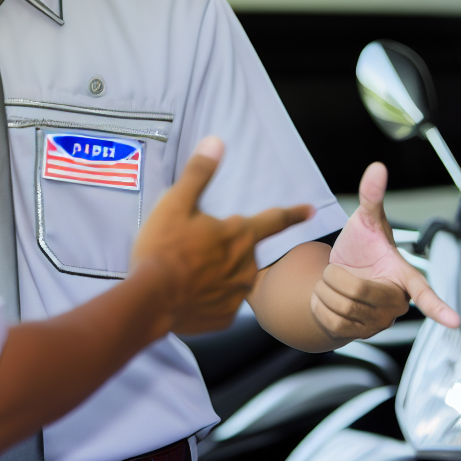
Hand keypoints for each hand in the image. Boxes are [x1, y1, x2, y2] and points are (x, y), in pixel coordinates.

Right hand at [132, 136, 314, 334]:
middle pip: (242, 251)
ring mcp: (236, 295)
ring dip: (216, 274)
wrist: (150, 301)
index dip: (293, 214)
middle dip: (224, 249)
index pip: (274, 220)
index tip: (311, 211)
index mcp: (239, 235)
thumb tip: (216, 143)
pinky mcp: (224, 318)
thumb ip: (199, 174)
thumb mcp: (176, 204)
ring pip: (232, 278)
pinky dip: (207, 298)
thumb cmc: (163, 249)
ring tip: (185, 273)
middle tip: (192, 250)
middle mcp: (246, 266)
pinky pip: (220, 303)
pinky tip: (187, 294)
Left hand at [313, 162, 460, 338]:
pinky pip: (331, 321)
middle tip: (339, 270)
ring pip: (341, 307)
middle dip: (335, 275)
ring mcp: (379, 322)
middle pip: (356, 292)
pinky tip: (329, 298)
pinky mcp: (359, 334)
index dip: (439, 306)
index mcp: (403, 276)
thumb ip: (372, 196)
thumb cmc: (361, 248)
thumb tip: (378, 168)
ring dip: (325, 289)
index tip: (455, 322)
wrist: (336, 276)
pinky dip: (319, 305)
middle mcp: (395, 303)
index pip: (423, 292)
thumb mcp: (365, 220)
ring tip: (335, 283)